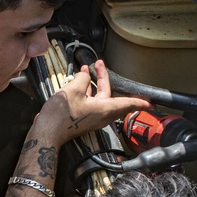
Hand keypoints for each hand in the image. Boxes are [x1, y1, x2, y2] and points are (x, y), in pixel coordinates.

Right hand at [33, 60, 149, 145]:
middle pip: (109, 94)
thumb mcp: (73, 89)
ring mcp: (92, 117)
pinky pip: (90, 103)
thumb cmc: (62, 115)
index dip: (139, 101)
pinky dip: (87, 91)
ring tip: (85, 70)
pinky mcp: (83, 119)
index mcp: (104, 109)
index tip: (149, 103)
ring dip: (93, 83)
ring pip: (98, 98)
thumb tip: (85, 75)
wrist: (47, 132)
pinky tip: (78, 82)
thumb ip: (82, 78)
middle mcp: (101, 114)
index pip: (127, 103)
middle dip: (103, 77)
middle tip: (99, 64)